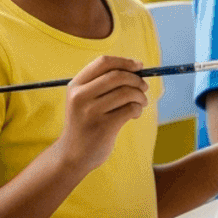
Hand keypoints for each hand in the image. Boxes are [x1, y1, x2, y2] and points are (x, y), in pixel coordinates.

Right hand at [56, 55, 149, 174]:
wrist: (72, 155)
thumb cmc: (85, 123)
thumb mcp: (83, 100)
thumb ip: (102, 84)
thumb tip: (136, 69)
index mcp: (75, 85)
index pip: (103, 62)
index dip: (125, 62)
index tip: (139, 66)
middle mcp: (80, 96)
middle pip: (117, 76)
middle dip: (137, 79)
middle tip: (144, 87)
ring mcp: (91, 112)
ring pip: (126, 92)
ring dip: (140, 96)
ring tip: (141, 103)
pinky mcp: (103, 127)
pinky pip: (130, 109)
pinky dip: (138, 109)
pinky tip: (135, 114)